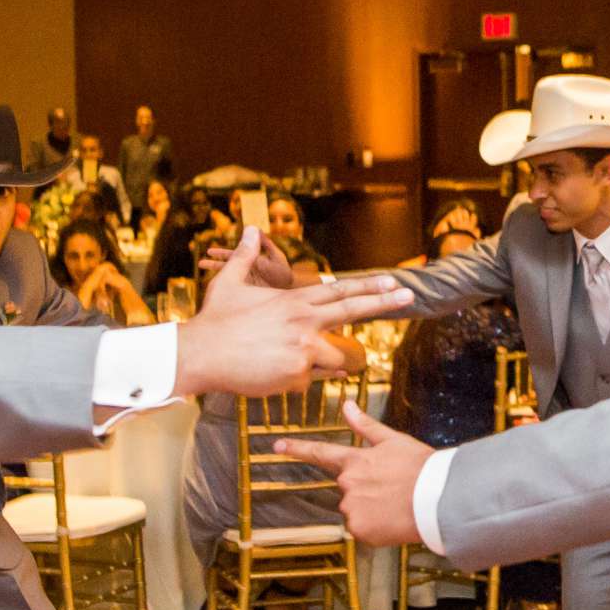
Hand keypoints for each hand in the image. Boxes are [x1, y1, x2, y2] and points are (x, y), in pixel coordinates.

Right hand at [175, 229, 409, 396]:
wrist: (200, 354)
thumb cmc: (213, 320)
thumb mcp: (229, 281)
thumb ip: (246, 257)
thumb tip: (251, 230)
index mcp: (293, 300)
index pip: (339, 291)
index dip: (368, 286)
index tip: (392, 280)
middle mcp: (303, 322)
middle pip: (352, 310)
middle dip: (383, 302)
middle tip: (409, 295)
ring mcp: (303, 350)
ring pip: (336, 357)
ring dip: (329, 361)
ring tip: (290, 360)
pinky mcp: (296, 375)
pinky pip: (312, 380)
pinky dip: (302, 378)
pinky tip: (278, 374)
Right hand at [200, 233, 294, 288]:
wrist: (290, 292)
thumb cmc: (284, 273)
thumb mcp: (276, 257)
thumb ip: (266, 244)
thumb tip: (257, 229)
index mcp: (251, 261)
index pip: (233, 256)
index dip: (221, 253)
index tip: (208, 251)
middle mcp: (246, 271)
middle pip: (227, 267)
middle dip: (213, 265)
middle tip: (200, 264)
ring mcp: (245, 283)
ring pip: (228, 278)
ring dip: (216, 277)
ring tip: (204, 279)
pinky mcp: (246, 294)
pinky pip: (233, 289)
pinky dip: (225, 289)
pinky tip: (216, 292)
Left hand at [273, 402, 431, 546]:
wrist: (437, 499)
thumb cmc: (420, 468)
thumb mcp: (394, 440)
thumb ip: (366, 426)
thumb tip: (348, 405)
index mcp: (355, 460)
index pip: (320, 452)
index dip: (297, 449)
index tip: (277, 447)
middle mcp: (348, 483)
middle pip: (349, 489)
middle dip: (367, 490)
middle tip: (393, 490)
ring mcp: (351, 507)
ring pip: (356, 510)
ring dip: (372, 510)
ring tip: (396, 505)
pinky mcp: (359, 529)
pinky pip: (364, 530)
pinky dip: (376, 528)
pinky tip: (394, 520)